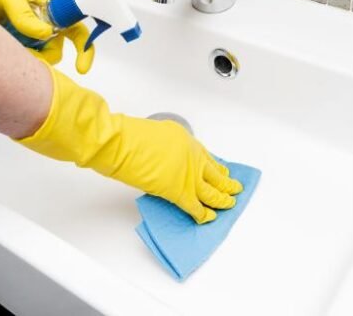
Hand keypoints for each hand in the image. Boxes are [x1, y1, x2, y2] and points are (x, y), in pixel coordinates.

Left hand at [0, 0, 93, 73]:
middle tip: (35, 63)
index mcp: (32, 1)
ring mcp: (0, 31)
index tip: (81, 65)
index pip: (67, 23)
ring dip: (25, 63)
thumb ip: (19, 7)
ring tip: (10, 60)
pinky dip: (4, 65)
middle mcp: (20, 19)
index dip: (80, 44)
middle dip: (48, 58)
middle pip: (48, 47)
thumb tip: (43, 34)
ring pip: (25, 56)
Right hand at [18, 63, 242, 223]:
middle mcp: (191, 155)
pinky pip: (196, 207)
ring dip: (221, 199)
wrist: (119, 143)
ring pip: (212, 191)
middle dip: (225, 183)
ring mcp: (188, 174)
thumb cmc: (125, 136)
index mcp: (184, 138)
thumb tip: (161, 160)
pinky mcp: (180, 191)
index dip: (214, 166)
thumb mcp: (150, 133)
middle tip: (233, 188)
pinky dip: (203, 214)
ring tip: (228, 204)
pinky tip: (208, 219)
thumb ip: (163, 147)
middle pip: (214, 173)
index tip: (221, 170)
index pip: (205, 155)